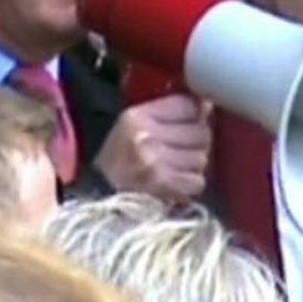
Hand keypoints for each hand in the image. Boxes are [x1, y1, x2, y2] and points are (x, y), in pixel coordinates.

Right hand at [93, 94, 210, 199]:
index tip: (192, 121)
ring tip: (176, 166)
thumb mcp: (132, 125)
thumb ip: (168, 113)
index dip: (196, 114)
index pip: (188, 106)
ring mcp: (157, 162)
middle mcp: (147, 137)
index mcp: (138, 116)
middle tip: (184, 147)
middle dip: (197, 141)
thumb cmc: (117, 158)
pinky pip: (197, 181)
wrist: (97, 195)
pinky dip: (190, 183)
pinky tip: (176, 182)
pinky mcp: (164, 186)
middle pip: (201, 132)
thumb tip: (205, 107)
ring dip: (193, 164)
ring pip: (201, 158)